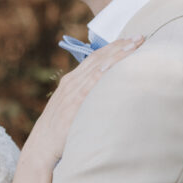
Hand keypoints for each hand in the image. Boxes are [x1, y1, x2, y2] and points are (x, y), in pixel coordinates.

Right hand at [22, 37, 143, 170]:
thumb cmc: (60, 130)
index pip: (96, 58)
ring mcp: (72, 92)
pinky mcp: (73, 104)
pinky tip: (115, 65)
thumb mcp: (72, 108)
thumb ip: (87, 98)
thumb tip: (108, 94)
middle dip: (120, 46)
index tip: (131, 40)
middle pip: (99, 57)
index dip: (113, 47)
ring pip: (98, 66)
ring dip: (117, 55)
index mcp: (72, 81)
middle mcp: (72, 82)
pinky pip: (90, 85)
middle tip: (140, 37)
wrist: (42, 146)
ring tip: (134, 46)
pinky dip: (102, 73)